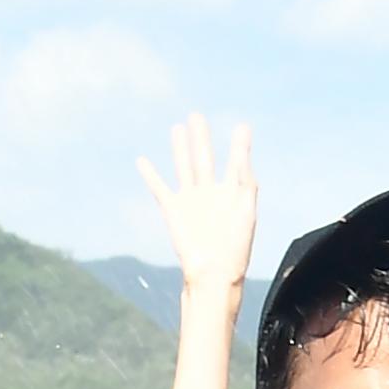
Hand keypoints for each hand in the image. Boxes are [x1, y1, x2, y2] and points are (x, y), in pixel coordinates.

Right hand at [138, 118, 262, 306]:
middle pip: (204, 157)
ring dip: (180, 148)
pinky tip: (142, 160)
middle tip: (196, 116)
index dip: (239, 145)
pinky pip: (159, 187)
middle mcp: (210, 193)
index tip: (242, 126)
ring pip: (183, 166)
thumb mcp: (245, 211)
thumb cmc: (236, 248)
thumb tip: (244, 158)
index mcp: (232, 194)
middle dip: (201, 137)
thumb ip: (245, 183)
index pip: (236, 162)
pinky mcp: (174, 209)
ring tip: (177, 128)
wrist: (214, 272)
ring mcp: (191, 199)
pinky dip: (150, 174)